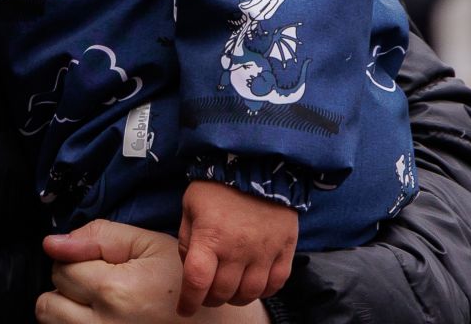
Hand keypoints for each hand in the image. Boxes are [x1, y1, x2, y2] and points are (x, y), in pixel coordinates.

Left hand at [38, 222, 267, 322]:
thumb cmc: (185, 280)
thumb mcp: (147, 244)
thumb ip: (97, 237)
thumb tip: (51, 243)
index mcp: (116, 292)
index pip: (61, 270)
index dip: (76, 259)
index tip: (100, 262)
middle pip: (48, 306)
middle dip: (66, 290)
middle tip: (95, 284)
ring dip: (68, 313)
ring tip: (99, 303)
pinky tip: (104, 317)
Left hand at [178, 181, 296, 315]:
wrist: (257, 163)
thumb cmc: (218, 184)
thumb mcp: (190, 205)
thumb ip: (188, 238)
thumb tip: (191, 265)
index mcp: (210, 237)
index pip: (198, 281)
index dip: (189, 301)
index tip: (184, 309)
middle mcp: (238, 249)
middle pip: (224, 292)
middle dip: (211, 299)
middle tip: (206, 294)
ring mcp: (265, 251)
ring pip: (251, 292)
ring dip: (236, 297)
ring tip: (229, 289)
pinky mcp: (285, 249)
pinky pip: (277, 282)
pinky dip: (265, 290)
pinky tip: (253, 283)